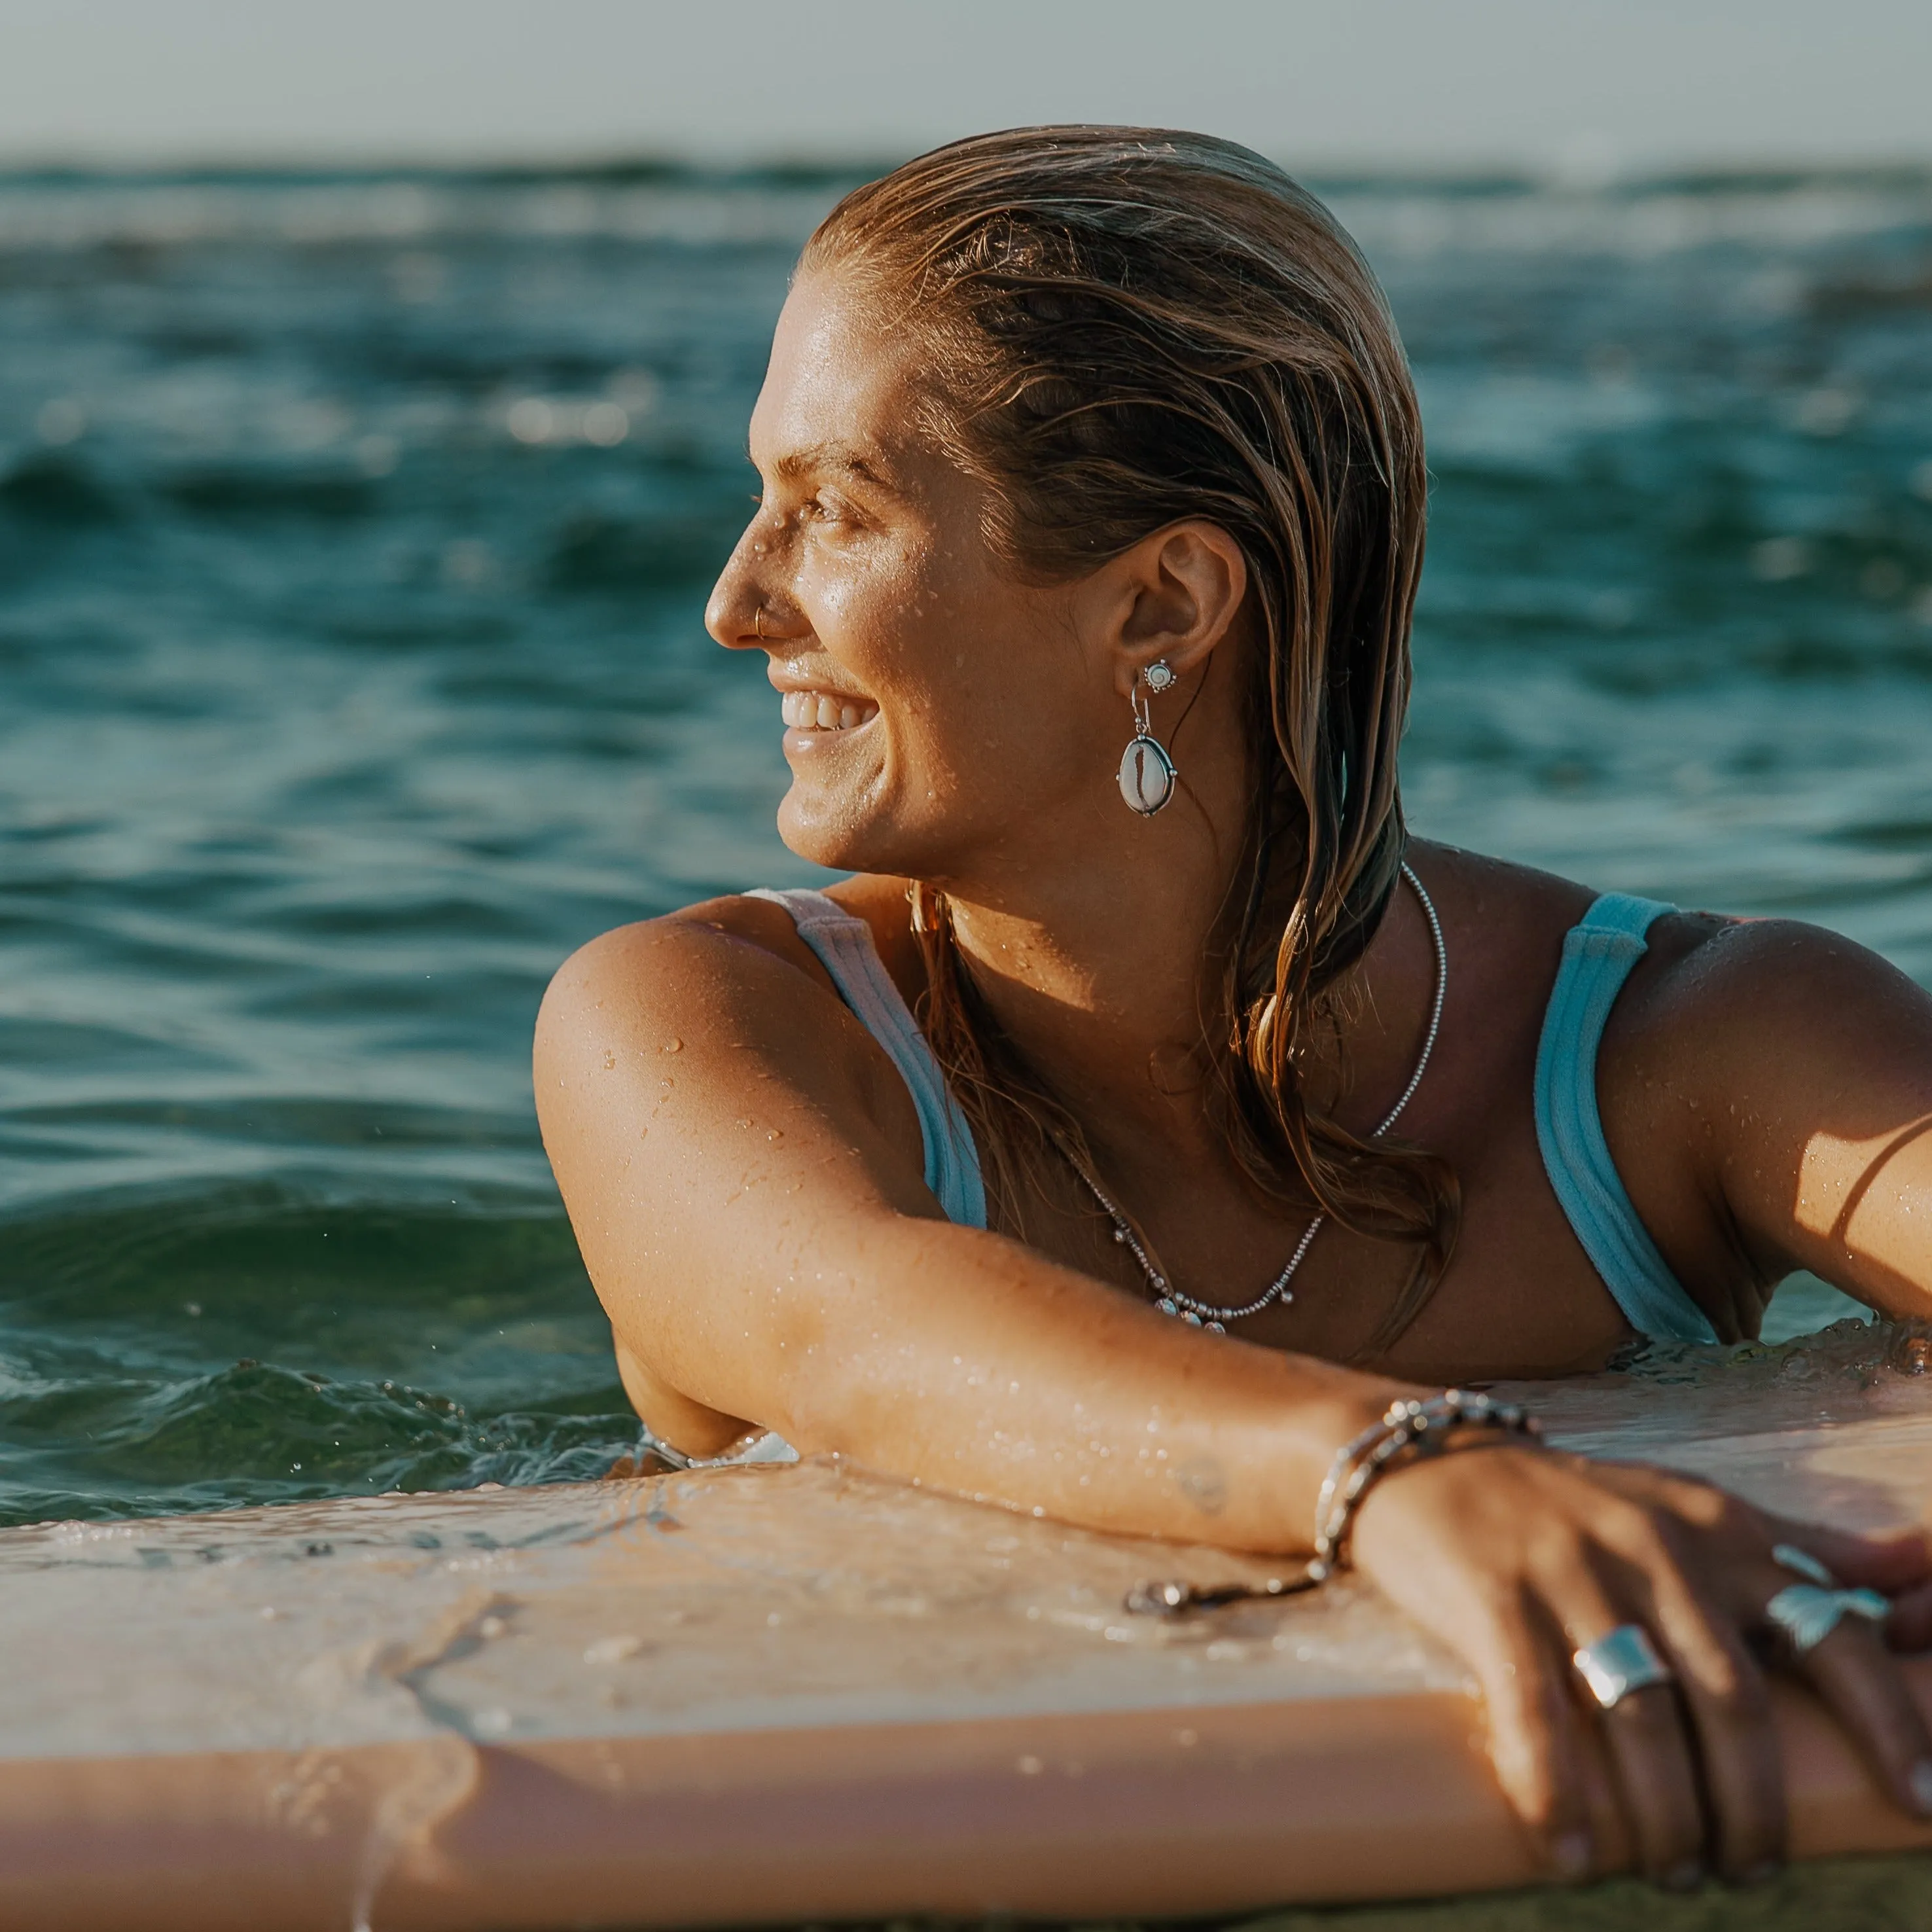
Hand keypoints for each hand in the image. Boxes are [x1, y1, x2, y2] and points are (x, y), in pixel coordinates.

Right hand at [1348, 1443, 1931, 1884]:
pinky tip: (1572, 1854)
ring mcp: (1569, 1571)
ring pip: (1643, 1719)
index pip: (1829, 1631)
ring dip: (1667, 1820)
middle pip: (1735, 1702)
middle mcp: (1652, 1548)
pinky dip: (1557, 1796)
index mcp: (1715, 1532)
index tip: (1920, 1804)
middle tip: (1750, 1873)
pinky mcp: (1490, 1597)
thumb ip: (1799, 1543)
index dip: (1886, 1722)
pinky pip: (1533, 1714)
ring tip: (1674, 1875)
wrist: (1423, 1458)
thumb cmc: (1573, 1502)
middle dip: (1753, 1808)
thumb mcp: (1690, 1507)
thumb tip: (1921, 1562)